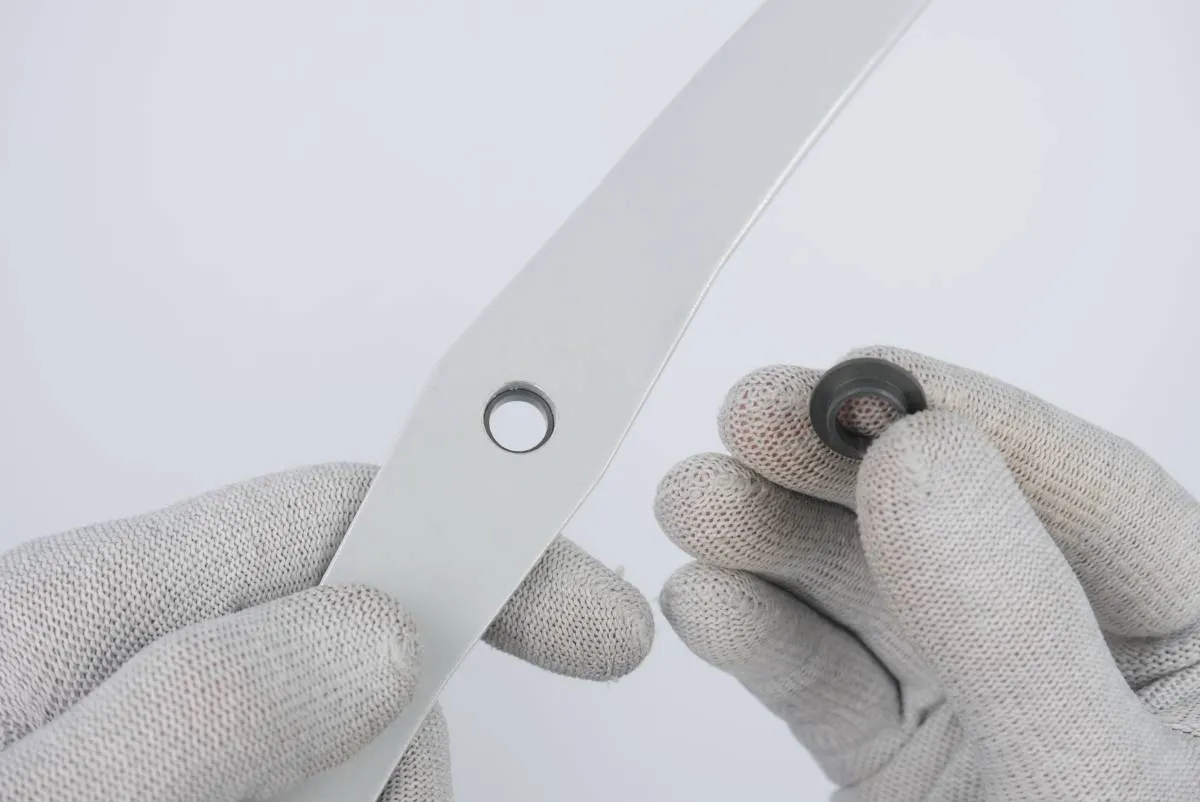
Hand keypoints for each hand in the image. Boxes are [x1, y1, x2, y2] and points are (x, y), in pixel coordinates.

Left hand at [0, 464, 652, 800]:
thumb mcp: (45, 798)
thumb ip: (207, 702)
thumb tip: (377, 626)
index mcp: (105, 606)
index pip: (353, 514)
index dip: (497, 543)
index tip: (602, 623)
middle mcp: (139, 665)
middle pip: (367, 661)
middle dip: (403, 760)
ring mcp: (163, 753)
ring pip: (347, 768)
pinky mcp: (186, 795)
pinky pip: (315, 801)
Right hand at [655, 346, 1199, 799]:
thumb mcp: (1085, 790)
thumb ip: (1012, 626)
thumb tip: (920, 459)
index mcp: (1194, 644)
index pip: (1079, 490)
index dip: (957, 414)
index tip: (852, 377)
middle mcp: (1087, 663)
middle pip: (951, 522)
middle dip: (834, 468)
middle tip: (744, 424)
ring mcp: (990, 709)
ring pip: (872, 591)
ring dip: (775, 540)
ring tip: (695, 505)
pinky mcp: (910, 763)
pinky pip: (827, 679)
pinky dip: (758, 634)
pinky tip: (710, 600)